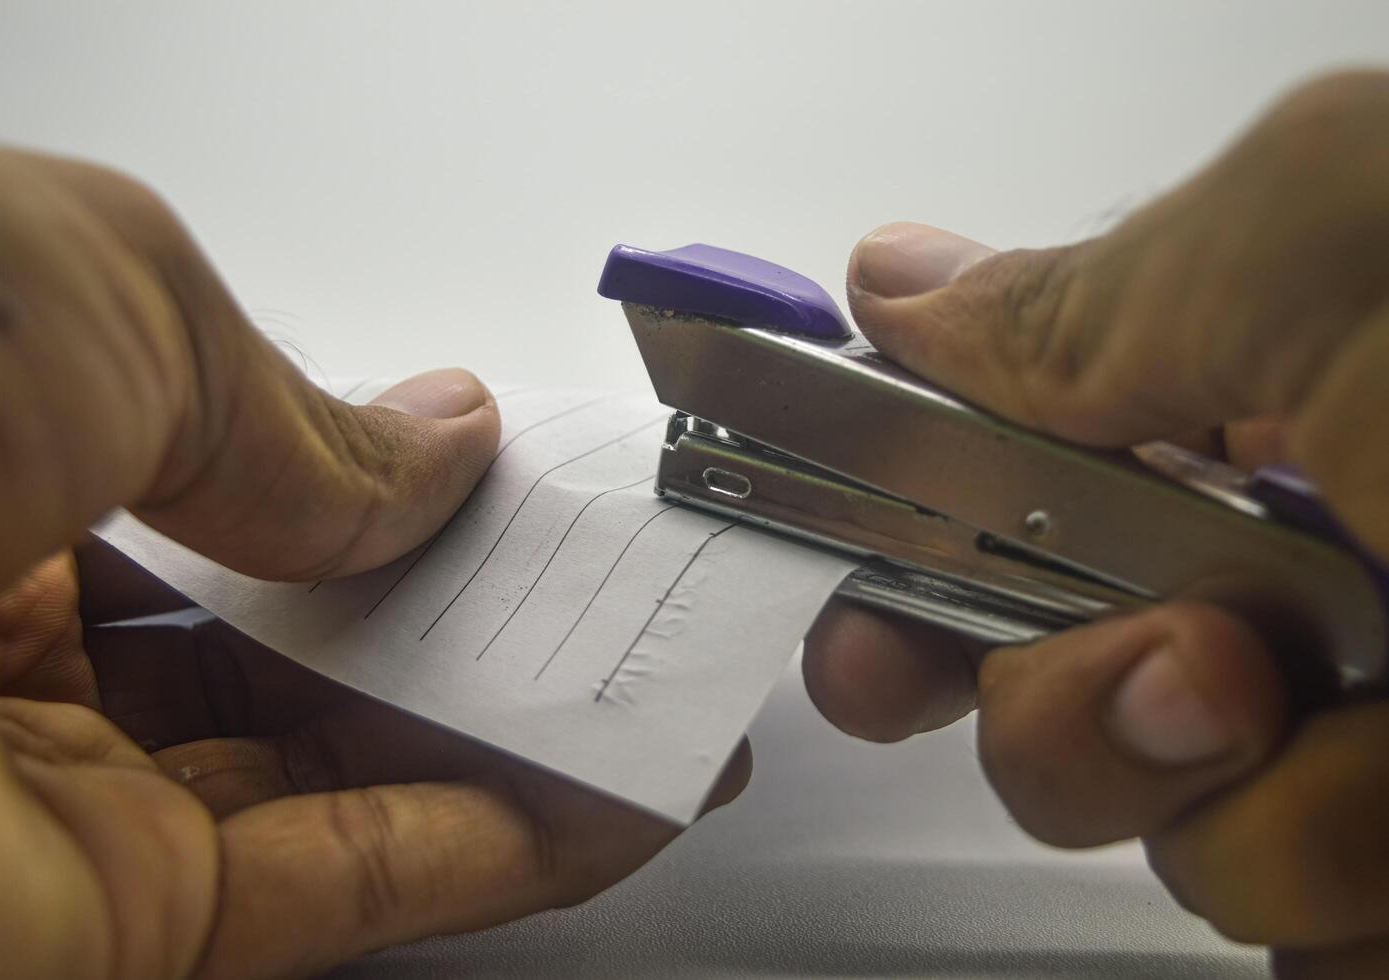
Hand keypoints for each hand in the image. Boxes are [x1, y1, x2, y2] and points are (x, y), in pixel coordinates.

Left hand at [0, 132, 747, 978]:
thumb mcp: (119, 303)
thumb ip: (304, 420)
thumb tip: (442, 451)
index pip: (242, 506)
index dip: (388, 504)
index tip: (516, 499)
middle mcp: (7, 649)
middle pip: (296, 660)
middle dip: (466, 638)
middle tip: (610, 609)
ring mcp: (51, 806)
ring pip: (331, 787)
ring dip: (506, 750)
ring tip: (650, 701)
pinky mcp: (96, 930)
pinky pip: (336, 888)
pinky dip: (486, 849)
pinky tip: (601, 800)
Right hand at [805, 71, 1388, 976]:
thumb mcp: (1337, 236)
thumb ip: (1086, 291)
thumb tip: (898, 291)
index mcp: (1229, 421)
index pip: (987, 516)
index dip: (901, 590)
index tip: (873, 657)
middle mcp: (1283, 581)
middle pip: (1040, 707)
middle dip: (1082, 715)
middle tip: (1219, 664)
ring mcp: (1370, 738)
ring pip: (1176, 844)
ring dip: (1270, 818)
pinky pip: (1310, 950)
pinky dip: (1360, 918)